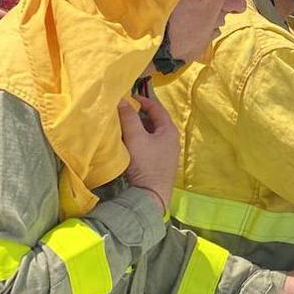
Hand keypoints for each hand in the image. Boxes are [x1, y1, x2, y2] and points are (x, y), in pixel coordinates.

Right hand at [117, 94, 179, 213]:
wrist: (151, 196)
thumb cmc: (145, 163)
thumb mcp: (135, 137)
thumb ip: (128, 117)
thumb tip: (122, 100)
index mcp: (169, 130)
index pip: (157, 108)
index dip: (142, 100)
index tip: (127, 97)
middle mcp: (171, 139)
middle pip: (154, 120)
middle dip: (139, 114)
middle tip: (123, 110)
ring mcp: (167, 152)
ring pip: (151, 133)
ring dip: (138, 127)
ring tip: (123, 124)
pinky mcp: (160, 163)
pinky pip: (150, 144)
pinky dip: (140, 139)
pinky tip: (129, 143)